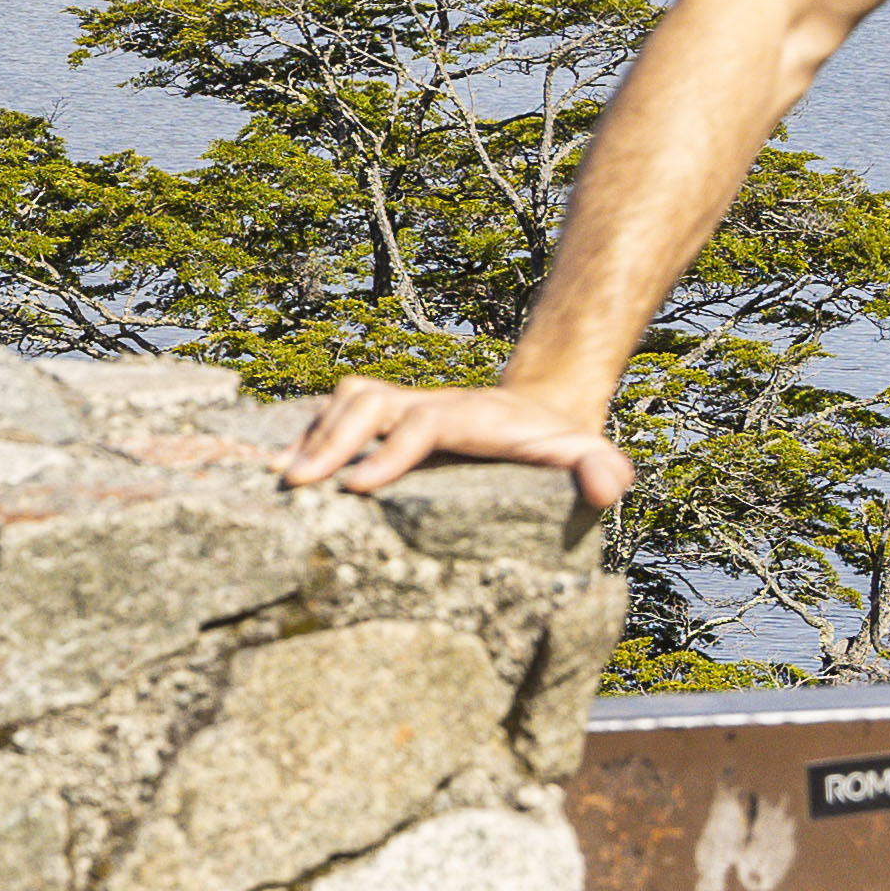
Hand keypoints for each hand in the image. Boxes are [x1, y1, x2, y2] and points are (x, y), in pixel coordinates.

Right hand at [276, 375, 632, 511]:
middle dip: (331, 439)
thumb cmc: (562, 445)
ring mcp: (407, 404)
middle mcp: (431, 402)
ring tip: (284, 475)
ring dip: (314, 433)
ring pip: (348, 400)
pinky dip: (310, 430)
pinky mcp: (389, 414)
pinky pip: (339, 410)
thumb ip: (602, 470)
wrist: (543, 412)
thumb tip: (605, 490)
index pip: (422, 424)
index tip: (359, 488)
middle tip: (297, 481)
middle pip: (370, 402)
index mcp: (472, 417)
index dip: (390, 452)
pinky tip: (288, 464)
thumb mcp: (593, 456)